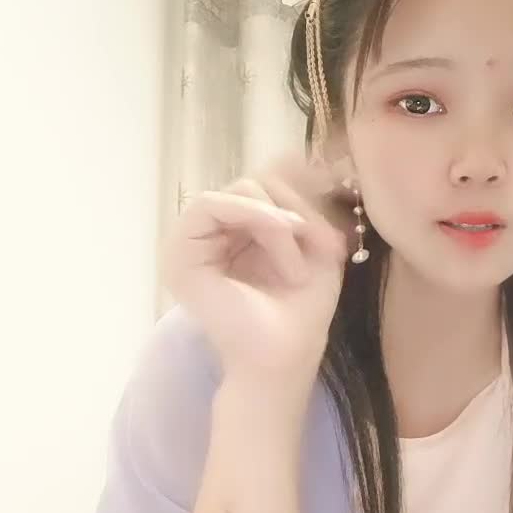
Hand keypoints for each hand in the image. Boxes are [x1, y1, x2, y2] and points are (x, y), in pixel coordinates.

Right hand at [163, 145, 356, 381]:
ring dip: (277, 219)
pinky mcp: (180, 253)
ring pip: (238, 190)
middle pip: (254, 183)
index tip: (331, 231)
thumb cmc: (301, 313)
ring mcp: (192, 243)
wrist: (284, 357)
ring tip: (298, 259)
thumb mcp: (311, 245)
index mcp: (238, 234)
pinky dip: (254, 215)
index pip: (264, 185)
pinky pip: (210, 204)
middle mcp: (213, 235)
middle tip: (324, 247)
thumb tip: (296, 155)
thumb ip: (298, 203)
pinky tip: (280, 238)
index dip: (300, 193)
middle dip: (295, 208)